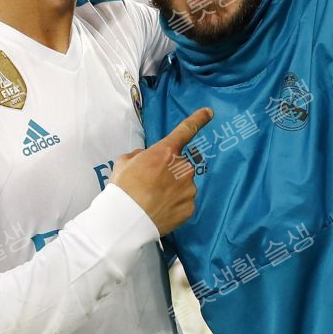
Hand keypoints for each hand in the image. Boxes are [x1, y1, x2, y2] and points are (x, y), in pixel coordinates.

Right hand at [111, 107, 214, 234]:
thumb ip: (140, 155)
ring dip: (173, 189)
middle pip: (180, 165)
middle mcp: (183, 167)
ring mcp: (189, 188)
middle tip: (151, 183)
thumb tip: (146, 158)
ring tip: (154, 200)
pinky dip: (175, 205)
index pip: (186, 130)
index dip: (199, 119)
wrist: (126, 220)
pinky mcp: (190, 207)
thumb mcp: (124, 162)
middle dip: (170, 171)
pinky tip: (161, 210)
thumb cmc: (123, 188)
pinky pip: (184, 202)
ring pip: (183, 184)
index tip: (209, 112)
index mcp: (166, 152)